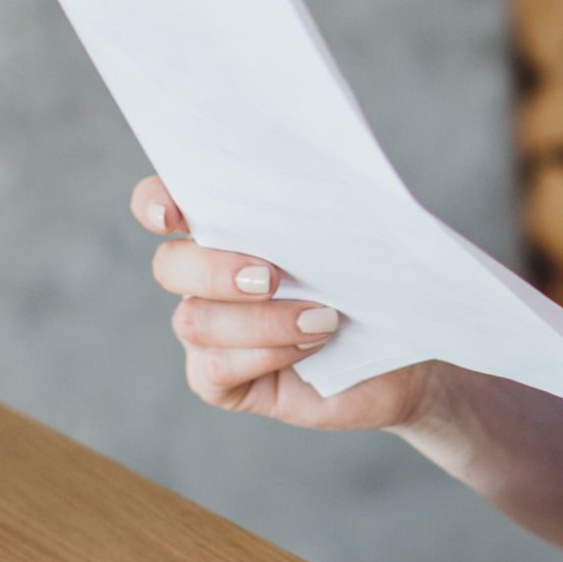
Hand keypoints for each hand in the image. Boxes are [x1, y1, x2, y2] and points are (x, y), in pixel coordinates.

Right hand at [134, 177, 433, 433]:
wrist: (406, 358)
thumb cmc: (376, 285)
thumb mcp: (355, 238)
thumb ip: (318, 208)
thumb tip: (314, 180)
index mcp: (226, 228)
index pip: (163, 204)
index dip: (155, 202)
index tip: (171, 214)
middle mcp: (205, 277)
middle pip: (169, 265)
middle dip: (215, 269)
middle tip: (274, 276)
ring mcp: (209, 332)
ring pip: (194, 319)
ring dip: (262, 320)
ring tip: (323, 318)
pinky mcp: (221, 381)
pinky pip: (214, 368)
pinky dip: (266, 354)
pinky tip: (311, 348)